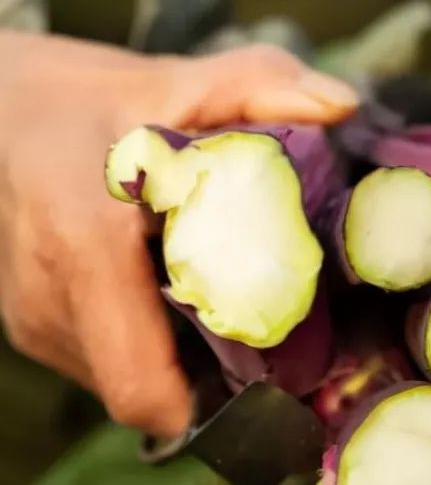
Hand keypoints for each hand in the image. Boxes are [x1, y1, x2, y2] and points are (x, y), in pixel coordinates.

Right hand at [0, 31, 357, 437]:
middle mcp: (51, 302)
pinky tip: (165, 291)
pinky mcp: (33, 326)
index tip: (267, 369)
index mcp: (87, 248)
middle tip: (256, 325)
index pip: (144, 388)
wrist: (1, 107)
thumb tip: (341, 107)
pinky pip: (105, 362)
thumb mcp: (180, 81)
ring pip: (125, 382)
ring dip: (178, 358)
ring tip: (209, 298)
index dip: (212, 402)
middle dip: (209, 375)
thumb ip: (260, 88)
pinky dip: (147, 343)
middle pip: (148, 393)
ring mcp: (35, 323)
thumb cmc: (92, 99)